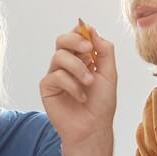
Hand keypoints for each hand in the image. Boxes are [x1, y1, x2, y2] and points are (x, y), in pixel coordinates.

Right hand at [39, 23, 116, 149]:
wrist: (93, 127)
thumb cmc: (101, 103)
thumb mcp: (109, 73)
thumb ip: (104, 49)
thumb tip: (91, 28)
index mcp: (82, 58)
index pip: (76, 36)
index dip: (81, 33)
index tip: (91, 40)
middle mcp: (67, 64)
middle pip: (62, 40)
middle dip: (74, 41)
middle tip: (88, 51)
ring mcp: (55, 74)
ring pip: (59, 56)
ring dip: (78, 68)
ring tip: (89, 83)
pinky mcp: (47, 87)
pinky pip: (56, 76)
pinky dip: (72, 85)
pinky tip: (80, 96)